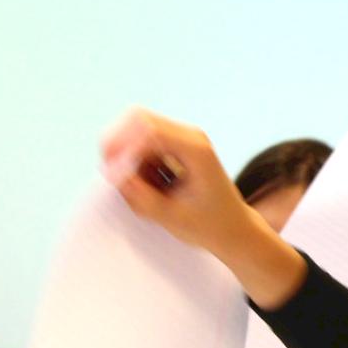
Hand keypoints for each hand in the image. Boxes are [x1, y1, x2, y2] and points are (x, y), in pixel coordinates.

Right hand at [102, 108, 306, 309]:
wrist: (234, 228)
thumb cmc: (210, 226)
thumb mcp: (173, 217)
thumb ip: (142, 197)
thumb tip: (112, 174)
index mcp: (197, 150)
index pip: (148, 130)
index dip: (123, 149)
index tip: (114, 178)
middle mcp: (190, 136)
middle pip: (138, 119)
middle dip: (119, 147)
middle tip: (117, 180)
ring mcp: (183, 138)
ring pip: (135, 132)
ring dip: (129, 160)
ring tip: (149, 192)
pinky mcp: (175, 146)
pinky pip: (142, 145)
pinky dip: (137, 165)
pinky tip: (154, 188)